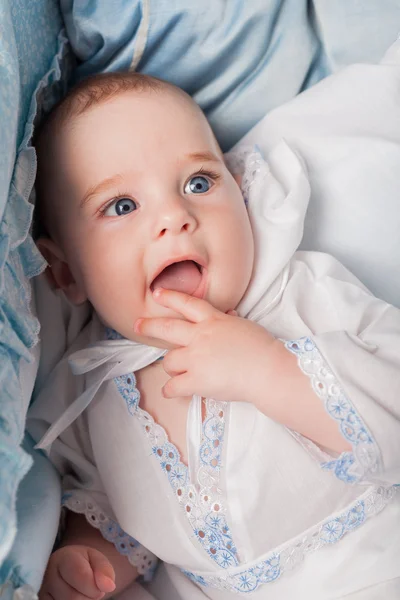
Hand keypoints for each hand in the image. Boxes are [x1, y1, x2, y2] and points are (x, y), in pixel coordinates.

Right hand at [39, 545, 115, 599]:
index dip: (94, 586)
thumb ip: (104, 570)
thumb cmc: (84, 563)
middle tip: (91, 590)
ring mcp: (42, 591)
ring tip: (82, 593)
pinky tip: (74, 598)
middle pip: (73, 597)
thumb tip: (108, 586)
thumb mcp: (97, 559)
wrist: (66, 567)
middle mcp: (48, 574)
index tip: (101, 587)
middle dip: (89, 597)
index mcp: (64, 558)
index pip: (80, 575)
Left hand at [135, 288, 275, 402]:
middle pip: (166, 328)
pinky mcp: (196, 380)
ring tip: (180, 373)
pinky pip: (172, 386)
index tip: (157, 293)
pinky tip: (173, 392)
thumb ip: (228, 321)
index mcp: (214, 320)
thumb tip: (227, 314)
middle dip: (149, 326)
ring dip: (172, 367)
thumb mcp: (244, 326)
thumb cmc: (262, 348)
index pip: (187, 303)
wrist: (268, 370)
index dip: (170, 297)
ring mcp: (196, 358)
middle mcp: (200, 336)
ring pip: (168, 361)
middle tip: (138, 325)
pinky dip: (171, 390)